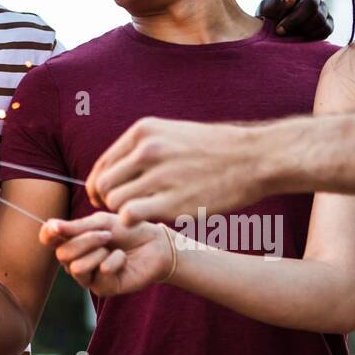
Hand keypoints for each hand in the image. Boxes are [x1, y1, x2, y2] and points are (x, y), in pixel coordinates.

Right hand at [40, 213, 171, 295]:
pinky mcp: (103, 289)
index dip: (48, 234)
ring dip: (98, 252)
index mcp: (73, 241)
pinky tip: (123, 260)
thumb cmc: (128, 231)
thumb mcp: (101, 223)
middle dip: (85, 241)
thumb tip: (50, 225)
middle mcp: (76, 260)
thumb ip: (76, 227)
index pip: (48, 239)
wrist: (155, 244)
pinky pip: (99, 274)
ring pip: (75, 267)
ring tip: (114, 248)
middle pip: (62, 254)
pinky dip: (114, 262)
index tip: (56, 228)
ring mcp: (88, 277)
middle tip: (106, 235)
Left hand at [86, 116, 268, 221]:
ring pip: (115, 202)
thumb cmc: (214, 150)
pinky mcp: (173, 200)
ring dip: (122, 213)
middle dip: (107, 202)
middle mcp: (147, 150)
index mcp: (144, 131)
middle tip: (121, 211)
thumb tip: (116, 170)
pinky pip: (130, 215)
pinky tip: (148, 222)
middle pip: (104, 185)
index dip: (99, 186)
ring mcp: (160, 175)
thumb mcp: (172, 133)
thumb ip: (142, 148)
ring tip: (140, 215)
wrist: (254, 158)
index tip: (105, 197)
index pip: (102, 164)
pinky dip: (132, 223)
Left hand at [257, 0, 331, 39]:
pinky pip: (327, 28)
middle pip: (313, 2)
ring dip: (303, 28)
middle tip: (279, 30)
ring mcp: (320, 8)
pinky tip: (300, 38)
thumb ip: (277, 1)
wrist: (269, 34)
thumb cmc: (266, 16)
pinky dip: (314, 35)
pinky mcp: (325, 23)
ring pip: (321, 17)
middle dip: (297, 18)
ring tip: (286, 34)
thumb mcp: (265, 7)